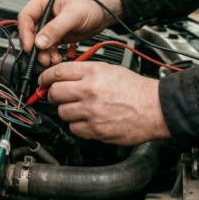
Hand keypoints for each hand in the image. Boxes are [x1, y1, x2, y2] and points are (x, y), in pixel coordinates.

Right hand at [18, 0, 123, 66]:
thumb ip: (55, 29)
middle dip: (35, 46)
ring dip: (43, 53)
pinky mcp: (56, 34)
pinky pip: (48, 46)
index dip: (26, 33)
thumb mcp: (73, 15)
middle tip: (41, 57)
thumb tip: (40, 42)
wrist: (104, 11)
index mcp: (43, 1)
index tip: (31, 47)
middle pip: (30, 32)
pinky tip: (55, 58)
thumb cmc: (91, 3)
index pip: (26, 17)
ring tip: (50, 60)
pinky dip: (50, 54)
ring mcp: (49, 24)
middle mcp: (44, 12)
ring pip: (39, 42)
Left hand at [38, 62, 170, 145]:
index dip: (45, 77)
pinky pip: (74, 129)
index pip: (57, 72)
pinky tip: (86, 120)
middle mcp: (89, 91)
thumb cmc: (136, 89)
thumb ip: (86, 72)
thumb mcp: (110, 70)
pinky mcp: (96, 130)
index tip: (43, 81)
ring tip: (77, 108)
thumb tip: (65, 77)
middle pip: (54, 93)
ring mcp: (92, 112)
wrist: (155, 108)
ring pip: (62, 112)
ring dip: (66, 111)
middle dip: (51, 95)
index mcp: (93, 72)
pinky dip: (77, 125)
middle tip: (55, 96)